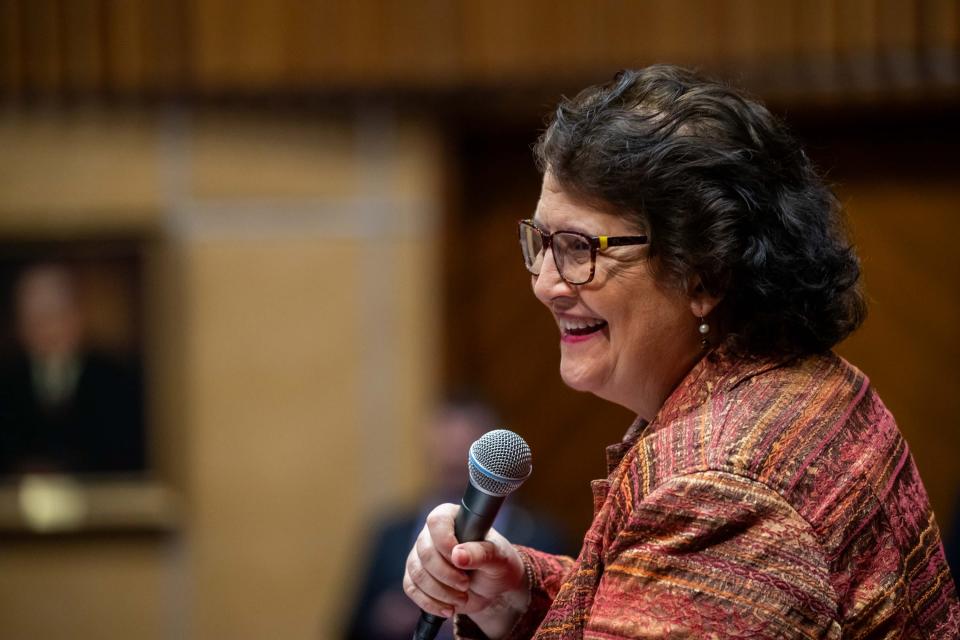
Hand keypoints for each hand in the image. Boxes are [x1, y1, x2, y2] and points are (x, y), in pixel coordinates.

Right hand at [403, 503, 528, 635]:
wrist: (492, 589)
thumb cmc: (497, 565)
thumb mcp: (498, 559)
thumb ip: (481, 553)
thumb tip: (458, 554)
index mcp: (453, 518)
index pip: (437, 521)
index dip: (445, 542)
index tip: (460, 561)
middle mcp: (432, 534)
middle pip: (424, 551)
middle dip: (446, 574)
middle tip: (466, 584)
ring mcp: (421, 555)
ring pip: (417, 572)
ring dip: (440, 591)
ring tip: (462, 598)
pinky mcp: (416, 577)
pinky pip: (411, 588)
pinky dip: (430, 602)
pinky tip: (448, 608)